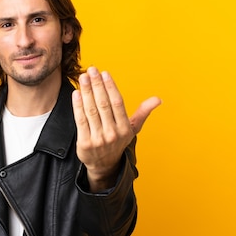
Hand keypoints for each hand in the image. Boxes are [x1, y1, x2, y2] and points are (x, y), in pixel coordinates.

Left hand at [72, 66, 160, 191]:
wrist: (104, 165)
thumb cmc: (117, 142)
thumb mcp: (133, 129)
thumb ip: (143, 112)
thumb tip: (158, 99)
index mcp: (125, 128)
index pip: (117, 103)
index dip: (110, 87)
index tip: (104, 73)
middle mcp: (112, 133)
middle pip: (103, 105)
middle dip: (96, 85)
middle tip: (91, 70)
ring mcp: (98, 139)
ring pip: (91, 111)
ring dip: (86, 92)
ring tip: (83, 77)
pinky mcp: (84, 143)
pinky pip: (81, 121)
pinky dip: (78, 106)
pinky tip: (76, 93)